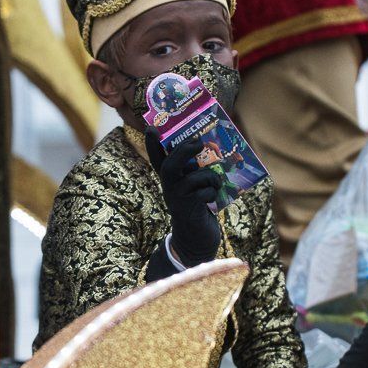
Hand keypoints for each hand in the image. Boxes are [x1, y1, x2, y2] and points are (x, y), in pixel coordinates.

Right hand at [145, 127, 221, 266]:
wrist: (196, 240)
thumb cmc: (199, 207)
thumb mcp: (197, 185)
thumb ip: (199, 169)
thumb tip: (214, 149)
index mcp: (170, 180)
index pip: (157, 159)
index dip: (152, 145)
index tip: (150, 128)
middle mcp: (169, 188)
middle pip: (169, 166)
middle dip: (183, 151)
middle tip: (197, 141)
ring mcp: (177, 200)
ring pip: (190, 179)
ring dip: (208, 176)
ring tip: (216, 181)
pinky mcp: (188, 210)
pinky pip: (202, 194)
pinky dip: (212, 191)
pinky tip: (213, 197)